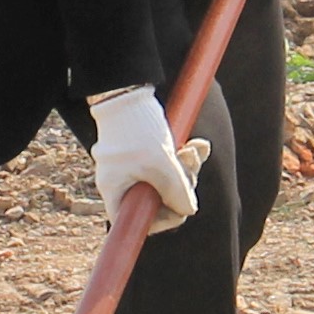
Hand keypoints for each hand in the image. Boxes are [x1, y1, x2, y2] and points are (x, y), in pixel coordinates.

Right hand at [87, 85, 200, 225]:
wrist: (126, 91)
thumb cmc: (136, 129)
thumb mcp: (161, 164)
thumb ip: (177, 192)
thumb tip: (189, 210)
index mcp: (115, 191)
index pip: (137, 223)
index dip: (161, 220)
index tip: (178, 207)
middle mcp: (121, 183)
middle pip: (157, 201)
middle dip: (182, 185)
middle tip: (190, 164)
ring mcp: (131, 169)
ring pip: (166, 181)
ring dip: (186, 169)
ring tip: (194, 150)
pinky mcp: (142, 154)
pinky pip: (166, 165)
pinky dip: (181, 158)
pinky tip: (197, 145)